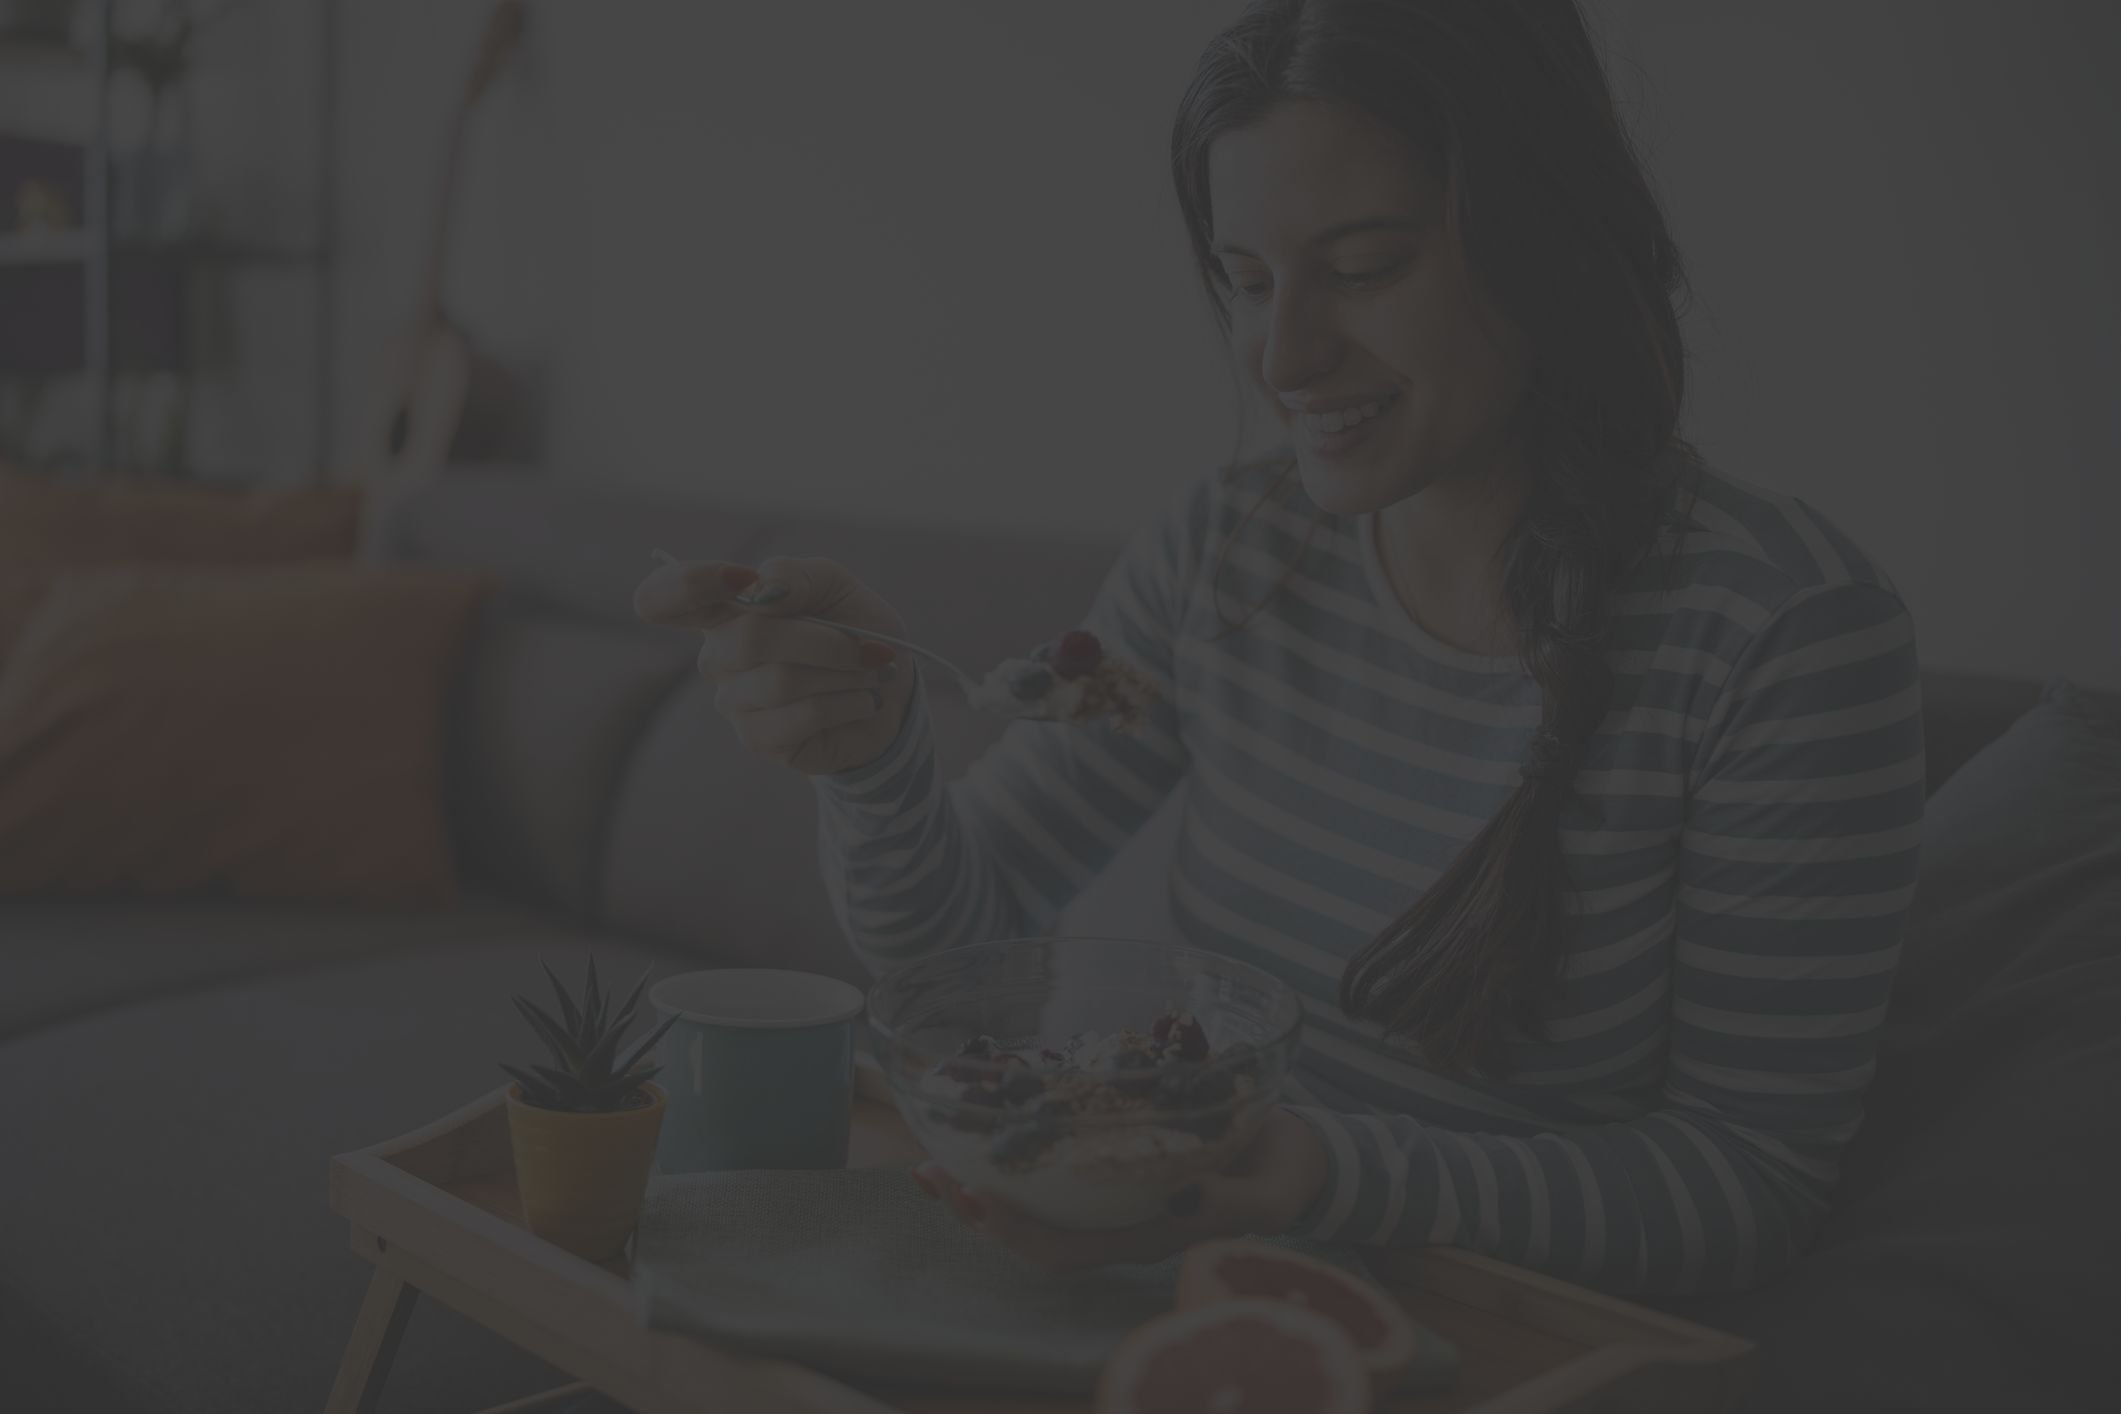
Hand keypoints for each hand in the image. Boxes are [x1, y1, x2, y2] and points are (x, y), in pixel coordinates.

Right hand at [634, 554, 918, 775]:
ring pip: (781, 680)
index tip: (740, 578)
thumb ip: (794, 576)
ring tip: (868, 674)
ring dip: (843, 673)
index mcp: (724, 608)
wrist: (893, 690)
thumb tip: (756, 589)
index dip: (688, 583)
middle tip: (866, 647)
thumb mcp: (834, 585)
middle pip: (748, 638)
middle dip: (823, 640)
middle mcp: (718, 654)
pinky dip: (846, 703)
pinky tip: (861, 701)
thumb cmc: (856, 630)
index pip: (663, 596)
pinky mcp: (757, 738)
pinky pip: (801, 716)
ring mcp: (733, 700)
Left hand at [911, 1106, 1330, 1267]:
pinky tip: (988, 1112)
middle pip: (1031, 1228)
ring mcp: (1112, 1186)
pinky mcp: (1117, 1150)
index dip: (1015, 1233)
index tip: (974, 1199)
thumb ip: (1225, 1202)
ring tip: (930, 1155)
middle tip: (929, 1172)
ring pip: (1033, 1195)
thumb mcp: (1264, 1196)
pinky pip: (1054, 1156)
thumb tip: (1181, 1197)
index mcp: (1143, 1235)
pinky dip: (1016, 1139)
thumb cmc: (1282, 1181)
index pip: (1064, 1251)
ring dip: (980, 1179)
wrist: (1298, 1155)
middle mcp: (1117, 1214)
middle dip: (977, 1208)